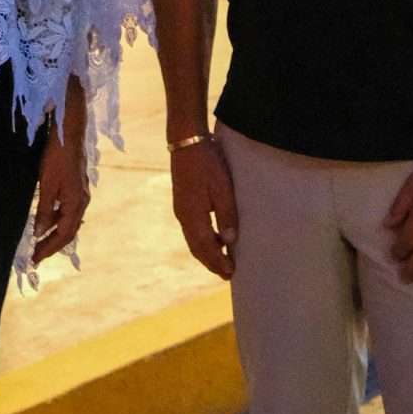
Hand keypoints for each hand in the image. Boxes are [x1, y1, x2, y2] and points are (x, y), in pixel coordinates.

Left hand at [32, 132, 90, 263]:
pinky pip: (68, 211)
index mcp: (76, 204)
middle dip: (52, 245)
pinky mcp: (77, 187)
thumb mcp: (47, 185)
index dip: (49, 248)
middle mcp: (82, 202)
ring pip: (68, 222)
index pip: (63, 235)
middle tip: (36, 256)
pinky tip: (46, 220)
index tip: (35, 259)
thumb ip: (44, 210)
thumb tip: (39, 232)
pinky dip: (56, 220)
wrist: (69, 134)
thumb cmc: (57, 157)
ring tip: (39, 242)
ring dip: (54, 233)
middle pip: (68, 231)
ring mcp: (81, 194)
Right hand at [168, 135, 238, 278]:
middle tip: (227, 273)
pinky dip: (203, 239)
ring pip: (194, 239)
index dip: (218, 262)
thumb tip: (229, 241)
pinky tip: (215, 237)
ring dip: (207, 252)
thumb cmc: (207, 162)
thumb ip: (226, 215)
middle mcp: (183, 216)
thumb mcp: (222, 188)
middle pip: (197, 247)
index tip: (231, 273)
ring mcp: (181, 209)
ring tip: (222, 259)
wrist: (186, 141)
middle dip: (211, 262)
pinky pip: (192, 229)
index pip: (206, 247)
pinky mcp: (183, 201)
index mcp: (192, 215)